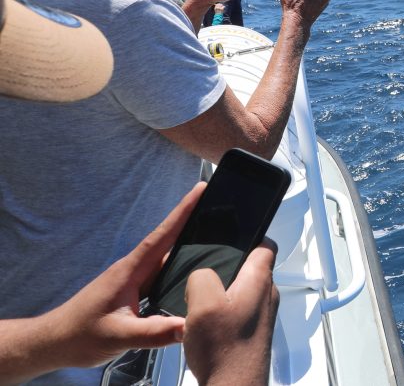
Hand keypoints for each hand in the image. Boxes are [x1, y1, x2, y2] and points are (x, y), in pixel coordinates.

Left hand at [45, 183, 206, 367]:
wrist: (53, 342)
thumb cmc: (79, 335)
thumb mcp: (119, 336)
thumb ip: (154, 333)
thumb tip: (190, 327)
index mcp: (130, 271)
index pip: (162, 235)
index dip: (182, 212)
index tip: (200, 189)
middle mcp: (133, 270)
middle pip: (169, 243)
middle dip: (193, 225)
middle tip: (221, 212)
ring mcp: (132, 281)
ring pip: (166, 262)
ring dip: (187, 250)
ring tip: (216, 242)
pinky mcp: (131, 293)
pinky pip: (160, 277)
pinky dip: (177, 273)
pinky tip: (190, 279)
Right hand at [183, 241, 279, 385]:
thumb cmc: (225, 352)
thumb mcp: (203, 302)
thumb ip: (202, 276)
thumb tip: (202, 274)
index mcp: (260, 280)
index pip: (265, 244)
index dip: (250, 235)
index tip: (234, 233)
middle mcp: (266, 296)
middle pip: (251, 267)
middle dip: (228, 267)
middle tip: (206, 273)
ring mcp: (261, 315)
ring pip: (242, 291)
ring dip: (223, 293)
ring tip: (201, 303)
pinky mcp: (253, 332)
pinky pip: (238, 311)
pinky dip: (222, 313)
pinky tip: (206, 325)